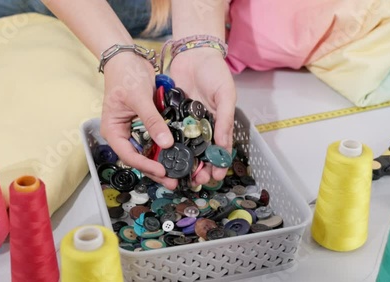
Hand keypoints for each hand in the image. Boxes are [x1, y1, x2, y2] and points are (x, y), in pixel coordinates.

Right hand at [100, 53, 177, 188]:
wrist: (128, 58)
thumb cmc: (126, 76)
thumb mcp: (140, 99)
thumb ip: (152, 121)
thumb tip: (166, 143)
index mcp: (114, 131)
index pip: (129, 155)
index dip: (146, 165)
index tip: (163, 171)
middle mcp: (123, 134)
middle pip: (139, 159)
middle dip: (156, 171)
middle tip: (174, 181)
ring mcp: (134, 131)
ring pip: (148, 153)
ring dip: (162, 162)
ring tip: (178, 173)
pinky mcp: (146, 125)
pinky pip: (155, 141)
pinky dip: (165, 149)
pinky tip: (178, 156)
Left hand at [170, 48, 236, 185]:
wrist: (194, 52)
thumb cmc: (216, 73)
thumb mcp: (225, 95)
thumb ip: (224, 120)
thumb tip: (223, 145)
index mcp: (218, 123)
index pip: (220, 149)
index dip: (219, 164)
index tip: (215, 176)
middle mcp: (202, 125)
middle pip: (201, 152)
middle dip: (199, 167)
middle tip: (194, 180)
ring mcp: (186, 121)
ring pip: (184, 145)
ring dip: (182, 159)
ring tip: (178, 172)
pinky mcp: (171, 114)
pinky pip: (169, 130)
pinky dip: (167, 142)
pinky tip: (164, 154)